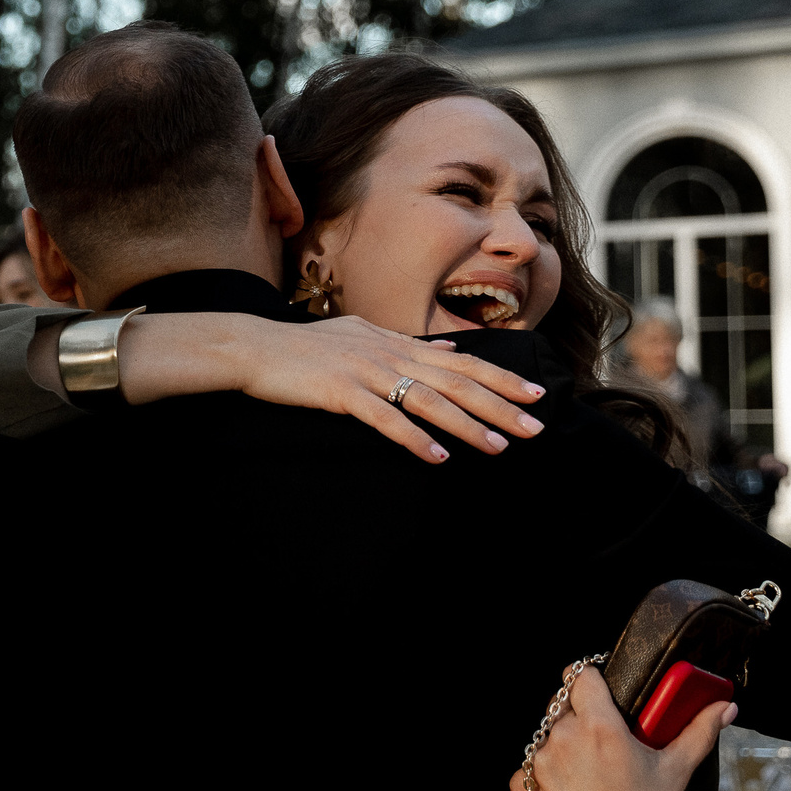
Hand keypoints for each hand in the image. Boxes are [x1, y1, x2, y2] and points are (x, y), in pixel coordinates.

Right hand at [220, 315, 547, 463]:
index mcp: (395, 342)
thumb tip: (442, 347)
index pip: (461, 361)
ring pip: (428, 401)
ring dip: (466, 426)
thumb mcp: (358, 333)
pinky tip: (437, 456)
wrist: (255, 347)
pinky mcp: (342, 393)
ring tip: (497, 448)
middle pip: (456, 381)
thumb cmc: (303, 346)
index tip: (535, 396)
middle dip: (499, 406)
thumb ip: (401, 341)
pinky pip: (385, 418)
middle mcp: (389, 354)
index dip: (501, 378)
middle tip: (533, 429)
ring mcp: (366, 373)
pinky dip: (414, 437)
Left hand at [507, 665, 732, 790]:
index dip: (594, 681)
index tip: (605, 693)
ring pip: (549, 736)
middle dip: (585, 718)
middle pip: (566, 707)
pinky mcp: (518, 783)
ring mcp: (536, 762)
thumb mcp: (675, 772)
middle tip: (609, 744)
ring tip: (595, 776)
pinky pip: (534, 764)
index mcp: (598, 727)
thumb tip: (726, 706)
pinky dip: (550, 772)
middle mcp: (560, 739)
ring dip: (567, 745)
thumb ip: (699, 731)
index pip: (581, 676)